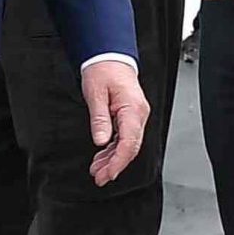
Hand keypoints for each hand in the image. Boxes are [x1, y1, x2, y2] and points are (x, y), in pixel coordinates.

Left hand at [79, 57, 150, 186]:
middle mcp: (138, 114)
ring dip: (113, 159)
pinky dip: (113, 149)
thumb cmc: (103, 70)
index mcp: (132, 109)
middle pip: (131, 147)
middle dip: (116, 165)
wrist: (110, 57)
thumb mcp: (96, 94)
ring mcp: (136, 116)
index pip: (129, 143)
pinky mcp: (130, 116)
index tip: (107, 173)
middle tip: (100, 177)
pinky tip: (102, 157)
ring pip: (128, 144)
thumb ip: (99, 119)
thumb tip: (101, 141)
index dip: (118, 162)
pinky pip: (124, 137)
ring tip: (97, 170)